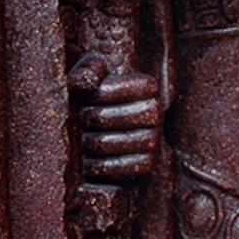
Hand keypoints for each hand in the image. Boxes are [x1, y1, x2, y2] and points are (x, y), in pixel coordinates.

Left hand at [72, 65, 161, 183]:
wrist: (115, 129)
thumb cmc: (101, 94)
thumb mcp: (95, 71)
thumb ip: (88, 69)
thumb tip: (83, 84)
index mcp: (146, 85)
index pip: (103, 91)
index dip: (87, 98)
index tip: (87, 100)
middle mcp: (155, 111)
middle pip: (99, 118)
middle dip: (84, 122)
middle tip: (83, 122)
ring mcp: (153, 139)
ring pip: (103, 144)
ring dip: (87, 144)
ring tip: (86, 140)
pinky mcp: (147, 164)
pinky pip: (114, 168)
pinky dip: (96, 167)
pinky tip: (91, 161)